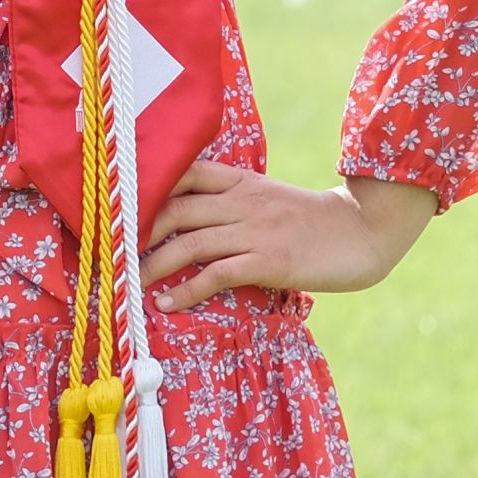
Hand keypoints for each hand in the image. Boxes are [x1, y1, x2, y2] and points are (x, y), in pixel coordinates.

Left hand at [140, 163, 437, 311]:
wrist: (363, 230)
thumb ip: (235, 203)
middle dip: (139, 232)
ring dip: (154, 265)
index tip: (120, 208)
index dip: (149, 189)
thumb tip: (193, 221)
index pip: (185, 174)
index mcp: (241, 181)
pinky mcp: (268, 261)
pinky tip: (168, 303)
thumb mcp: (270, 199)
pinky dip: (187, 290)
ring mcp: (254, 230)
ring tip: (130, 284)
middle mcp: (242, 201)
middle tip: (115, 253)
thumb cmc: (314, 221)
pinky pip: (217, 274)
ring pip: (189, 243)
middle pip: (175, 209)